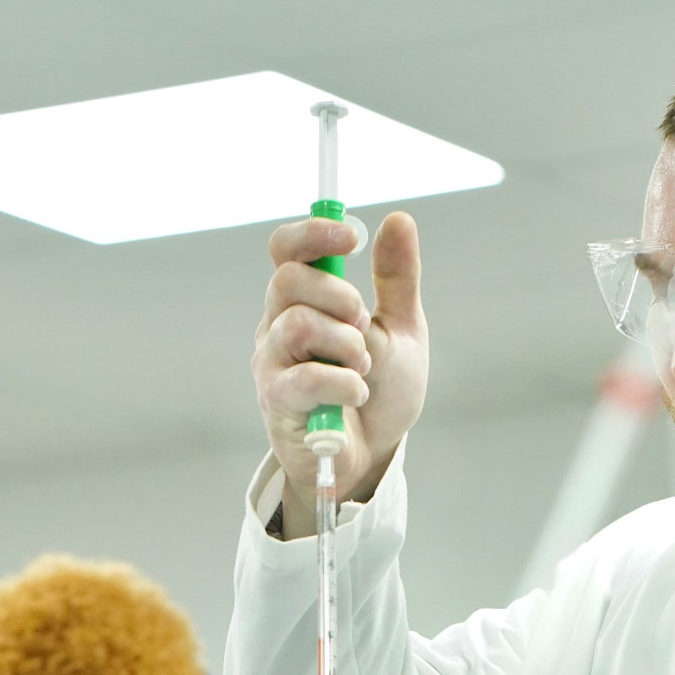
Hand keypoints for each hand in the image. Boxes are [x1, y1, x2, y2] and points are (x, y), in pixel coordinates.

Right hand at [251, 210, 428, 534]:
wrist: (374, 455)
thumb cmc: (381, 391)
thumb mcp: (402, 330)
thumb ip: (397, 279)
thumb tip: (398, 219)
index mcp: (306, 301)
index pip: (287, 250)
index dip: (312, 234)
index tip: (352, 238)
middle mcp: (278, 326)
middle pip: (287, 280)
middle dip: (339, 296)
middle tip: (363, 325)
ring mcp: (272, 364)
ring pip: (296, 325)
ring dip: (345, 344)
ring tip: (363, 368)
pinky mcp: (277, 403)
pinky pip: (302, 378)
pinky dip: (342, 383)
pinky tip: (357, 394)